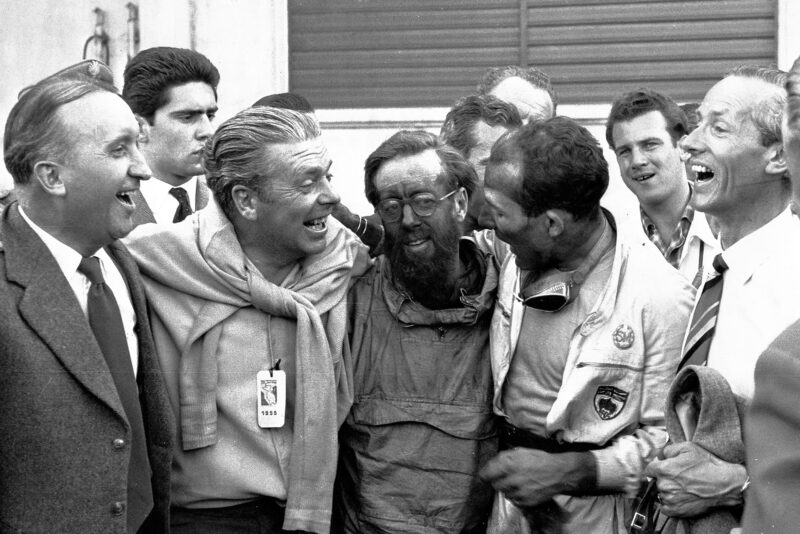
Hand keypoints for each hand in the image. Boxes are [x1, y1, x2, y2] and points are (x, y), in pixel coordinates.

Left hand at [480, 448, 594, 507]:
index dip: (484, 474)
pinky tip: (524, 489)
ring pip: (505, 493)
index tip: (484, 476)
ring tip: (517, 482)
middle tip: (505, 478)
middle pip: (495, 484)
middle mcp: (513, 477)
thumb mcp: (520, 452)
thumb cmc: (540, 459)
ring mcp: (520, 491)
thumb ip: (504, 457)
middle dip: (497, 481)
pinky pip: (515, 500)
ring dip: (508, 489)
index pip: (487, 473)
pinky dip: (517, 496)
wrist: (559, 472)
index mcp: (510, 462)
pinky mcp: (527, 501)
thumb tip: (491, 464)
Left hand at [643, 442, 745, 516]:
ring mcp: (670, 499)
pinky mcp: (676, 511)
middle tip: (680, 477)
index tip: (664, 468)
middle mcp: (664, 485)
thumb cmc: (707, 465)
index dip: (657, 467)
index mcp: (664, 469)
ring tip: (684, 487)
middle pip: (656, 481)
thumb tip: (661, 455)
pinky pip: (665, 507)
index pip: (649, 469)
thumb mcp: (687, 448)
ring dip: (668, 491)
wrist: (725, 484)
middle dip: (664, 478)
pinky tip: (681, 497)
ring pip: (661, 493)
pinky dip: (670, 503)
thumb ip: (668, 449)